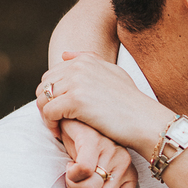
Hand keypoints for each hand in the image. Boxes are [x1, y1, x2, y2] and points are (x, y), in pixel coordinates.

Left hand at [37, 52, 170, 151]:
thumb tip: (64, 54)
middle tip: (57, 121)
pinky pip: (48, 112)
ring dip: (47, 116)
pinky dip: (50, 125)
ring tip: (58, 127)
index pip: (51, 75)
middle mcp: (79, 66)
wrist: (144, 120)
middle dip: (47, 104)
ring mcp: (77, 82)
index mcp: (85, 60)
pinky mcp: (75, 100)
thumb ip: (90, 61)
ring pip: (43, 98)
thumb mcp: (113, 73)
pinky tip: (60, 133)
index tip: (61, 111)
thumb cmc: (131, 102)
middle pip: (44, 86)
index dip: (52, 95)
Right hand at [59, 119, 136, 187]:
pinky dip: (71, 173)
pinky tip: (69, 164)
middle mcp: (125, 165)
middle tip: (71, 184)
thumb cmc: (82, 152)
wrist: (74, 121)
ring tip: (70, 172)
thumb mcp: (94, 177)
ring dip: (72, 186)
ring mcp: (112, 151)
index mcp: (128, 176)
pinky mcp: (95, 141)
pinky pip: (84, 170)